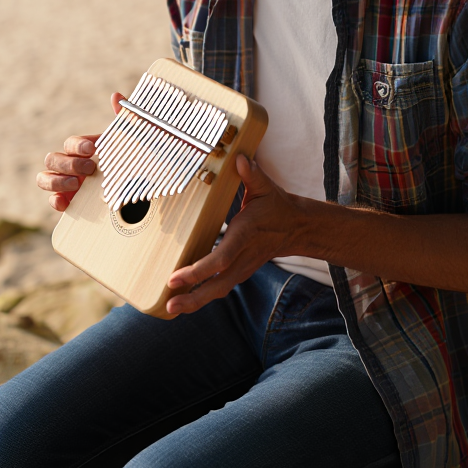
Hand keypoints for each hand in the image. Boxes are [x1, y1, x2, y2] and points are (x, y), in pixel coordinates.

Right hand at [36, 93, 123, 211]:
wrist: (135, 188)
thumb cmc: (129, 161)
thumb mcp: (130, 142)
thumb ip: (124, 118)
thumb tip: (117, 95)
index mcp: (81, 150)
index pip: (70, 144)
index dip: (77, 145)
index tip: (92, 149)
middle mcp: (69, 165)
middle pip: (52, 159)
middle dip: (68, 164)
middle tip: (90, 168)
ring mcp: (65, 184)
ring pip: (44, 179)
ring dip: (57, 181)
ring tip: (77, 184)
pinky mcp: (67, 202)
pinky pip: (52, 201)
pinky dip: (54, 201)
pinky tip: (65, 201)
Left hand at [166, 155, 307, 315]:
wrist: (297, 228)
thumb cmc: (276, 206)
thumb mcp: (266, 187)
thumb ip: (252, 174)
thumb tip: (239, 159)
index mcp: (245, 235)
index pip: (221, 258)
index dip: (199, 270)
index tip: (176, 277)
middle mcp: (243, 257)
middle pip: (218, 285)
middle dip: (193, 297)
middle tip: (169, 304)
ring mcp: (242, 268)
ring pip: (218, 291)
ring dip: (194, 302)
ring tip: (170, 308)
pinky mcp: (239, 272)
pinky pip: (219, 288)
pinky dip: (201, 297)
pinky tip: (182, 301)